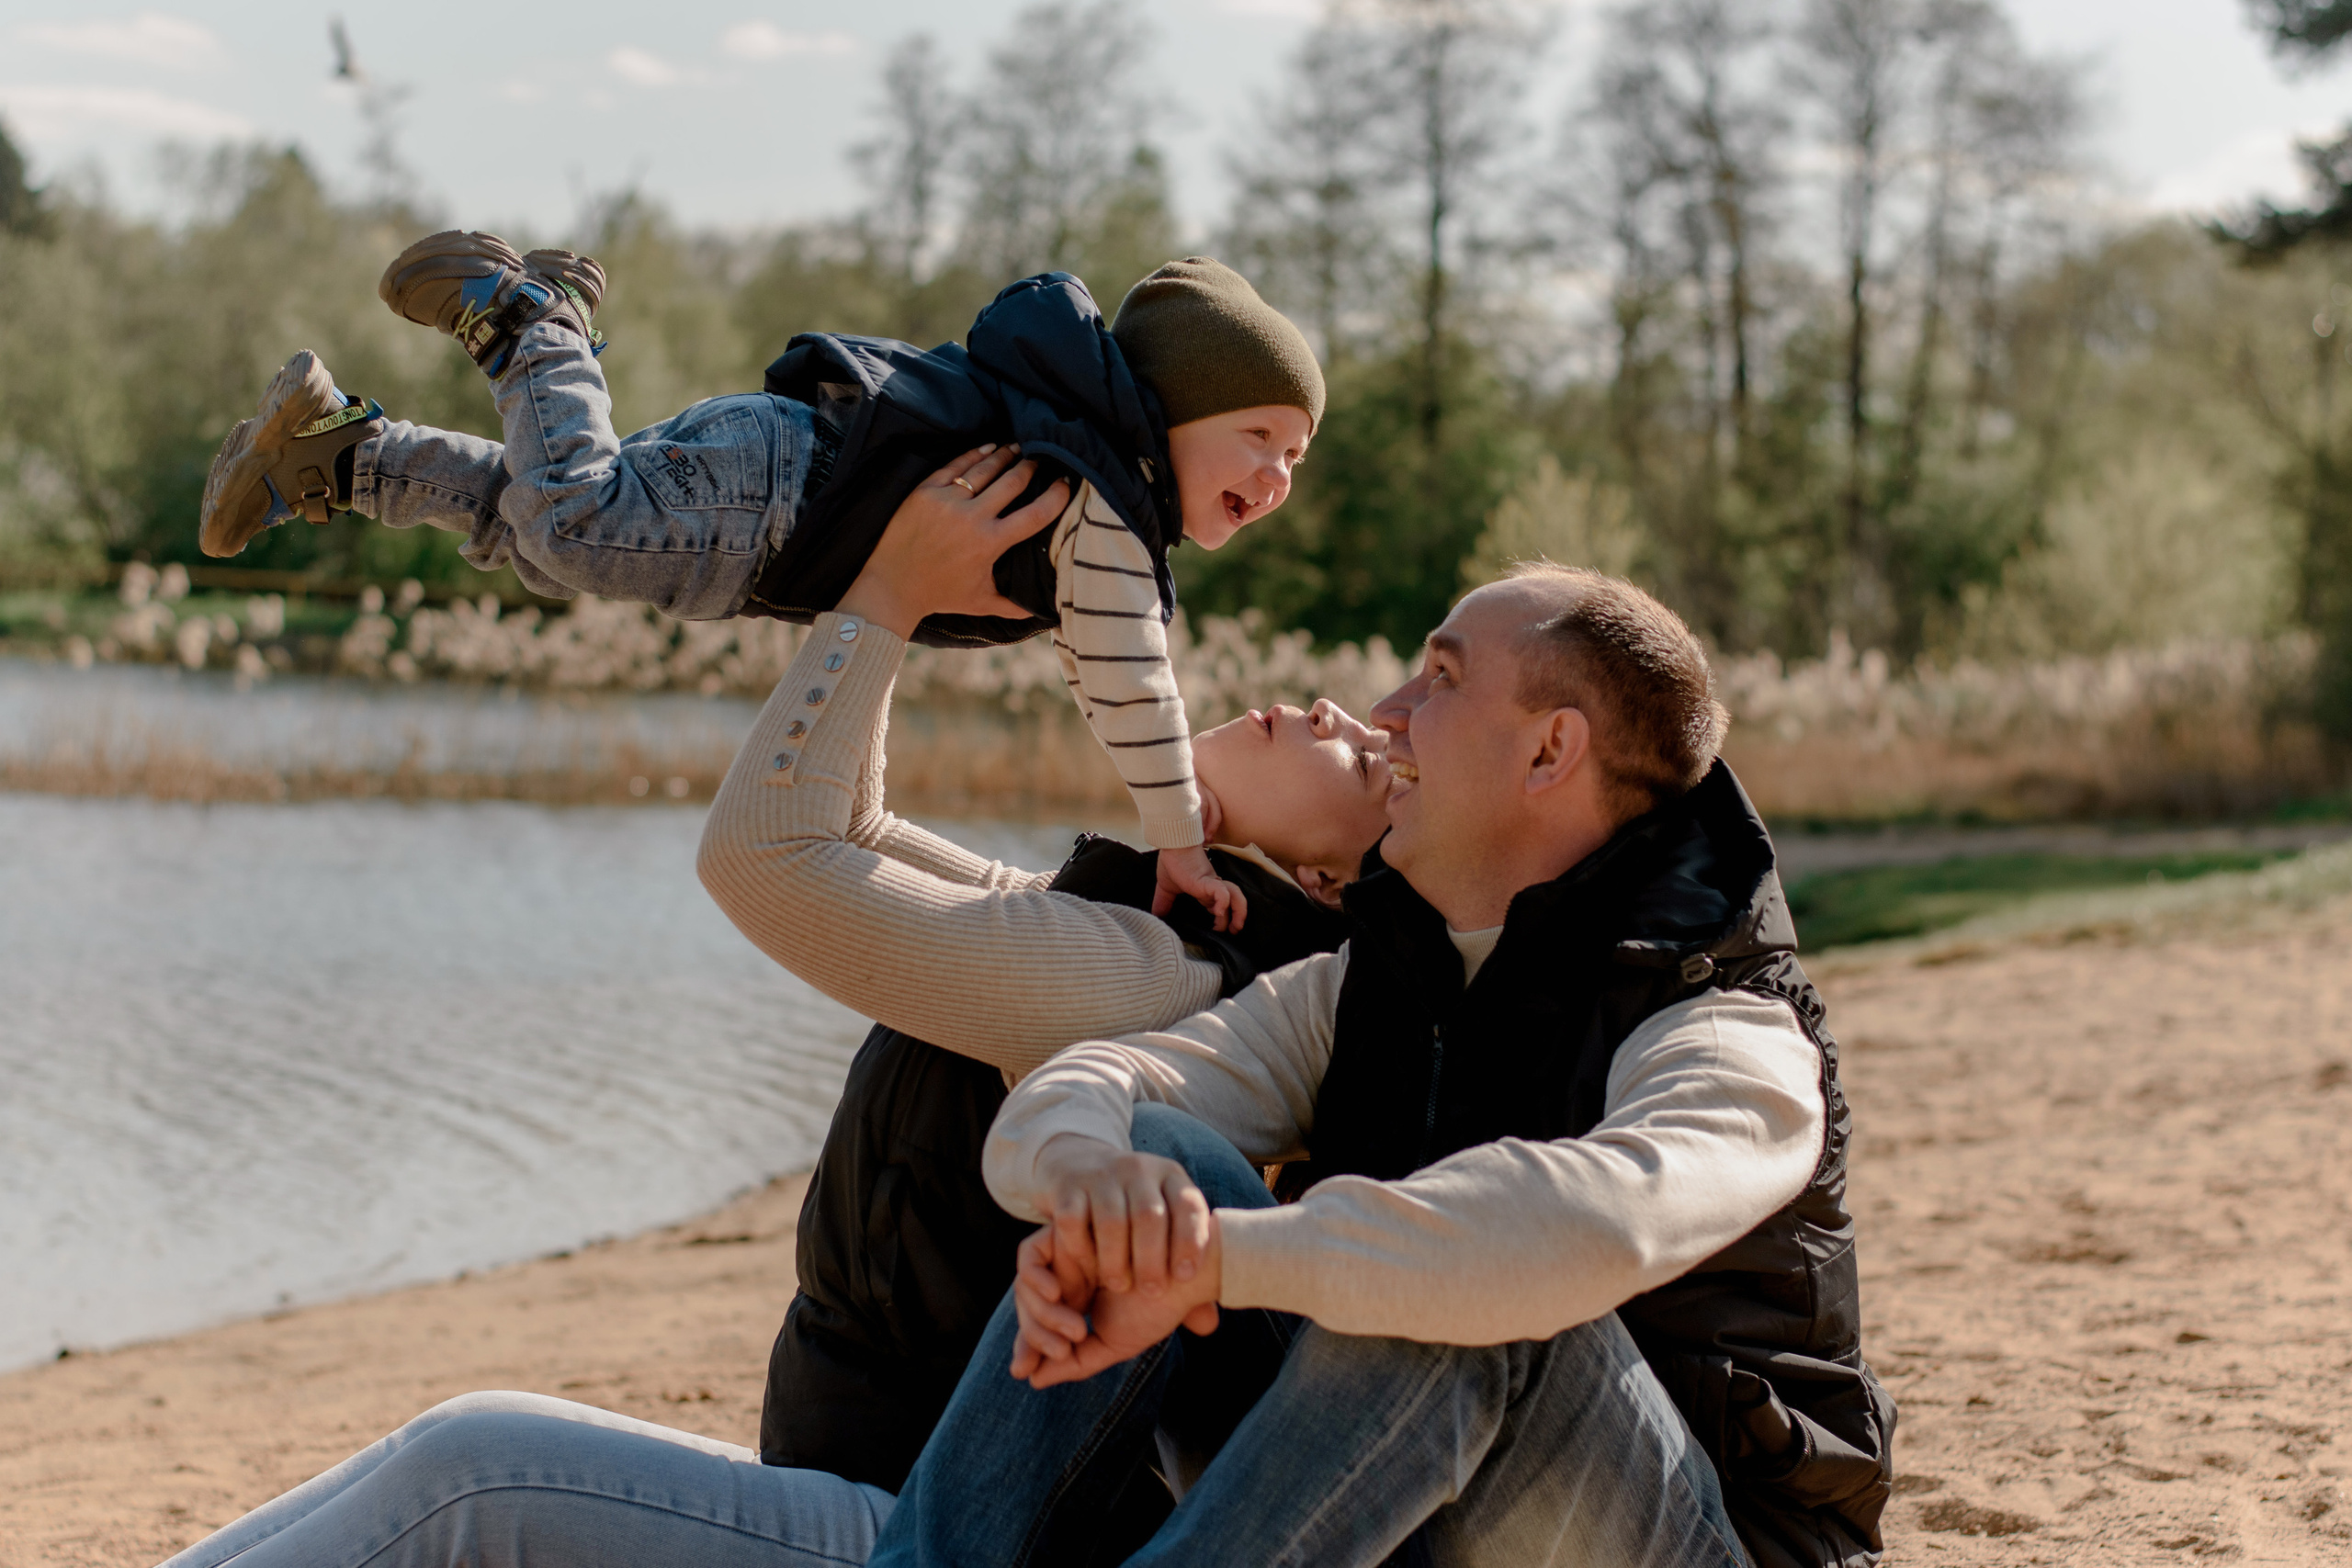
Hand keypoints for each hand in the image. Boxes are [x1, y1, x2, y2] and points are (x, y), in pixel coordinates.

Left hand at [834, 444, 1070, 638]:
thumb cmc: (939, 595)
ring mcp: (947, 501)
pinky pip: (955, 466)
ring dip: (1005, 455)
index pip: (1035, 514)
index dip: (1056, 496)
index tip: (1066, 483)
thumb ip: (1013, 606)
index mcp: (990, 543)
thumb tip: (1041, 614)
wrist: (892, 585)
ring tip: (1018, 447)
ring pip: (984, 469)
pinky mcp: (925, 491)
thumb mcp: (980, 602)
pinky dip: (974, 454)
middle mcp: (971, 518)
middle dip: (1031, 467)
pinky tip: (987, 448)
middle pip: (1012, 481)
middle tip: (1041, 458)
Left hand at [1011, 1224, 1219, 1389]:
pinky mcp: (1065, 1230)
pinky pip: (1028, 1254)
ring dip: (1040, 1314)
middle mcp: (1067, 1274)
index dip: (1027, 1346)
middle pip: (1026, 1305)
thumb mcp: (1115, 1343)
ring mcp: (1065, 1251)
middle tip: (1065, 1350)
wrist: (1185, 1269)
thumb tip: (1032, 1379)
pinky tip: (1057, 1294)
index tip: (1029, 1371)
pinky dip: (1034, 1278)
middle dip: (1034, 1333)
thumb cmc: (1158, 1307)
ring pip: (1024, 1285)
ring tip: (1076, 1330)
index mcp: (1077, 1298)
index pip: (1035, 1324)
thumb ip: (1077, 1361)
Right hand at [1032, 1133, 1215, 1298]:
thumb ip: (1182, 1271)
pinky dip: (1080, 1249)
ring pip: (1111, 1220)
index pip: (1189, 1205)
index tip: (1185, 1277)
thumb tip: (1209, 1325)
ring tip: (1119, 1286)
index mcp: (1170, 1178)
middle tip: (1152, 1292)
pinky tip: (1086, 1267)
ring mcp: (1102, 1175)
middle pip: (1150, 1215)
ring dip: (1116, 1259)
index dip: (1191, 1240)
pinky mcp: (1069, 1187)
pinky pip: (1073, 1220)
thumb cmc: (1131, 1209)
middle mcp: (1139, 1171)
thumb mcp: (1162, 1226)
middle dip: (1153, 1259)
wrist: (1079, 1162)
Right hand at [1152, 843, 1247, 932]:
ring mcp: (1212, 884)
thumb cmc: (1172, 861)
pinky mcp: (1208, 880)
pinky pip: (1223, 892)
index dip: (1223, 918)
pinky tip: (1218, 913)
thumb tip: (1156, 917)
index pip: (1219, 905)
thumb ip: (1163, 903)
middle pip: (1233, 902)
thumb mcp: (1166, 888)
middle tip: (1233, 932)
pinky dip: (1224, 903)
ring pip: (1235, 897)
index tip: (1217, 931)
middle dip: (1236, 918)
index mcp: (1204, 890)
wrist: (1173, 843)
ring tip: (1234, 927)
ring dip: (1238, 913)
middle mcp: (1212, 888)